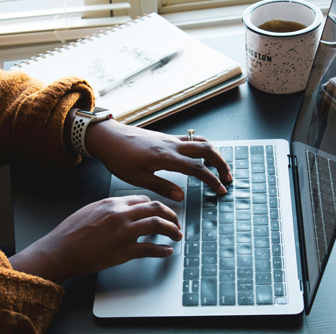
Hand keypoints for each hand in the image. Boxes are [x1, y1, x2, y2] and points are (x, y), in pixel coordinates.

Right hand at [9, 195, 181, 283]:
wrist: (60, 250)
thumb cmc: (71, 232)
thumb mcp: (91, 210)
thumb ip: (110, 208)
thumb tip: (125, 210)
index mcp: (113, 203)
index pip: (144, 199)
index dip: (156, 206)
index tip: (161, 212)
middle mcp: (121, 214)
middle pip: (156, 208)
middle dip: (171, 215)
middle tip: (176, 222)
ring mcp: (124, 232)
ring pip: (158, 225)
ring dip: (172, 230)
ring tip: (177, 235)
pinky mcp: (124, 251)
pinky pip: (150, 249)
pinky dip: (162, 251)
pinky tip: (167, 252)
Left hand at [86, 120, 231, 201]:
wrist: (108, 137)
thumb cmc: (118, 157)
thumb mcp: (137, 178)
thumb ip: (161, 187)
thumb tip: (181, 196)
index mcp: (165, 157)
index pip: (197, 168)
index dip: (212, 180)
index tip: (220, 190)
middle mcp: (172, 145)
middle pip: (207, 149)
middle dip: (221, 163)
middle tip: (228, 178)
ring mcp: (170, 139)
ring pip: (201, 141)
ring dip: (214, 153)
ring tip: (220, 167)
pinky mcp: (166, 137)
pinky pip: (191, 139)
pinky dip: (203, 147)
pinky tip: (202, 156)